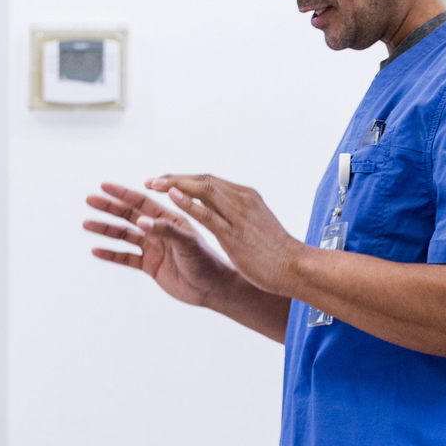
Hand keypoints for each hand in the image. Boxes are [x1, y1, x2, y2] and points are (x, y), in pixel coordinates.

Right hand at [83, 182, 239, 306]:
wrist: (215, 288)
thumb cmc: (208, 261)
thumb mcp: (187, 243)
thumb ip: (164, 230)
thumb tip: (140, 221)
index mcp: (169, 219)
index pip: (142, 202)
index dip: (122, 193)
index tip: (104, 186)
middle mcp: (159, 230)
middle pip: (129, 216)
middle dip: (109, 207)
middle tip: (89, 200)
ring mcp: (153, 248)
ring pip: (124, 236)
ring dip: (106, 229)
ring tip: (86, 224)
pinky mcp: (150, 266)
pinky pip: (126, 258)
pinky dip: (111, 254)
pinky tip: (96, 250)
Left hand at [147, 174, 305, 295]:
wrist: (295, 267)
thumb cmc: (276, 252)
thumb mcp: (255, 226)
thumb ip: (239, 215)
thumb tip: (224, 213)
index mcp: (246, 197)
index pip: (209, 181)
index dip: (184, 179)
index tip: (164, 182)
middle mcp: (241, 200)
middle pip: (202, 180)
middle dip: (174, 178)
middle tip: (151, 180)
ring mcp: (238, 215)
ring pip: (202, 190)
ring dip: (174, 185)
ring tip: (152, 184)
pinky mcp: (234, 233)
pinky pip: (207, 214)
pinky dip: (188, 203)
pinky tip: (170, 198)